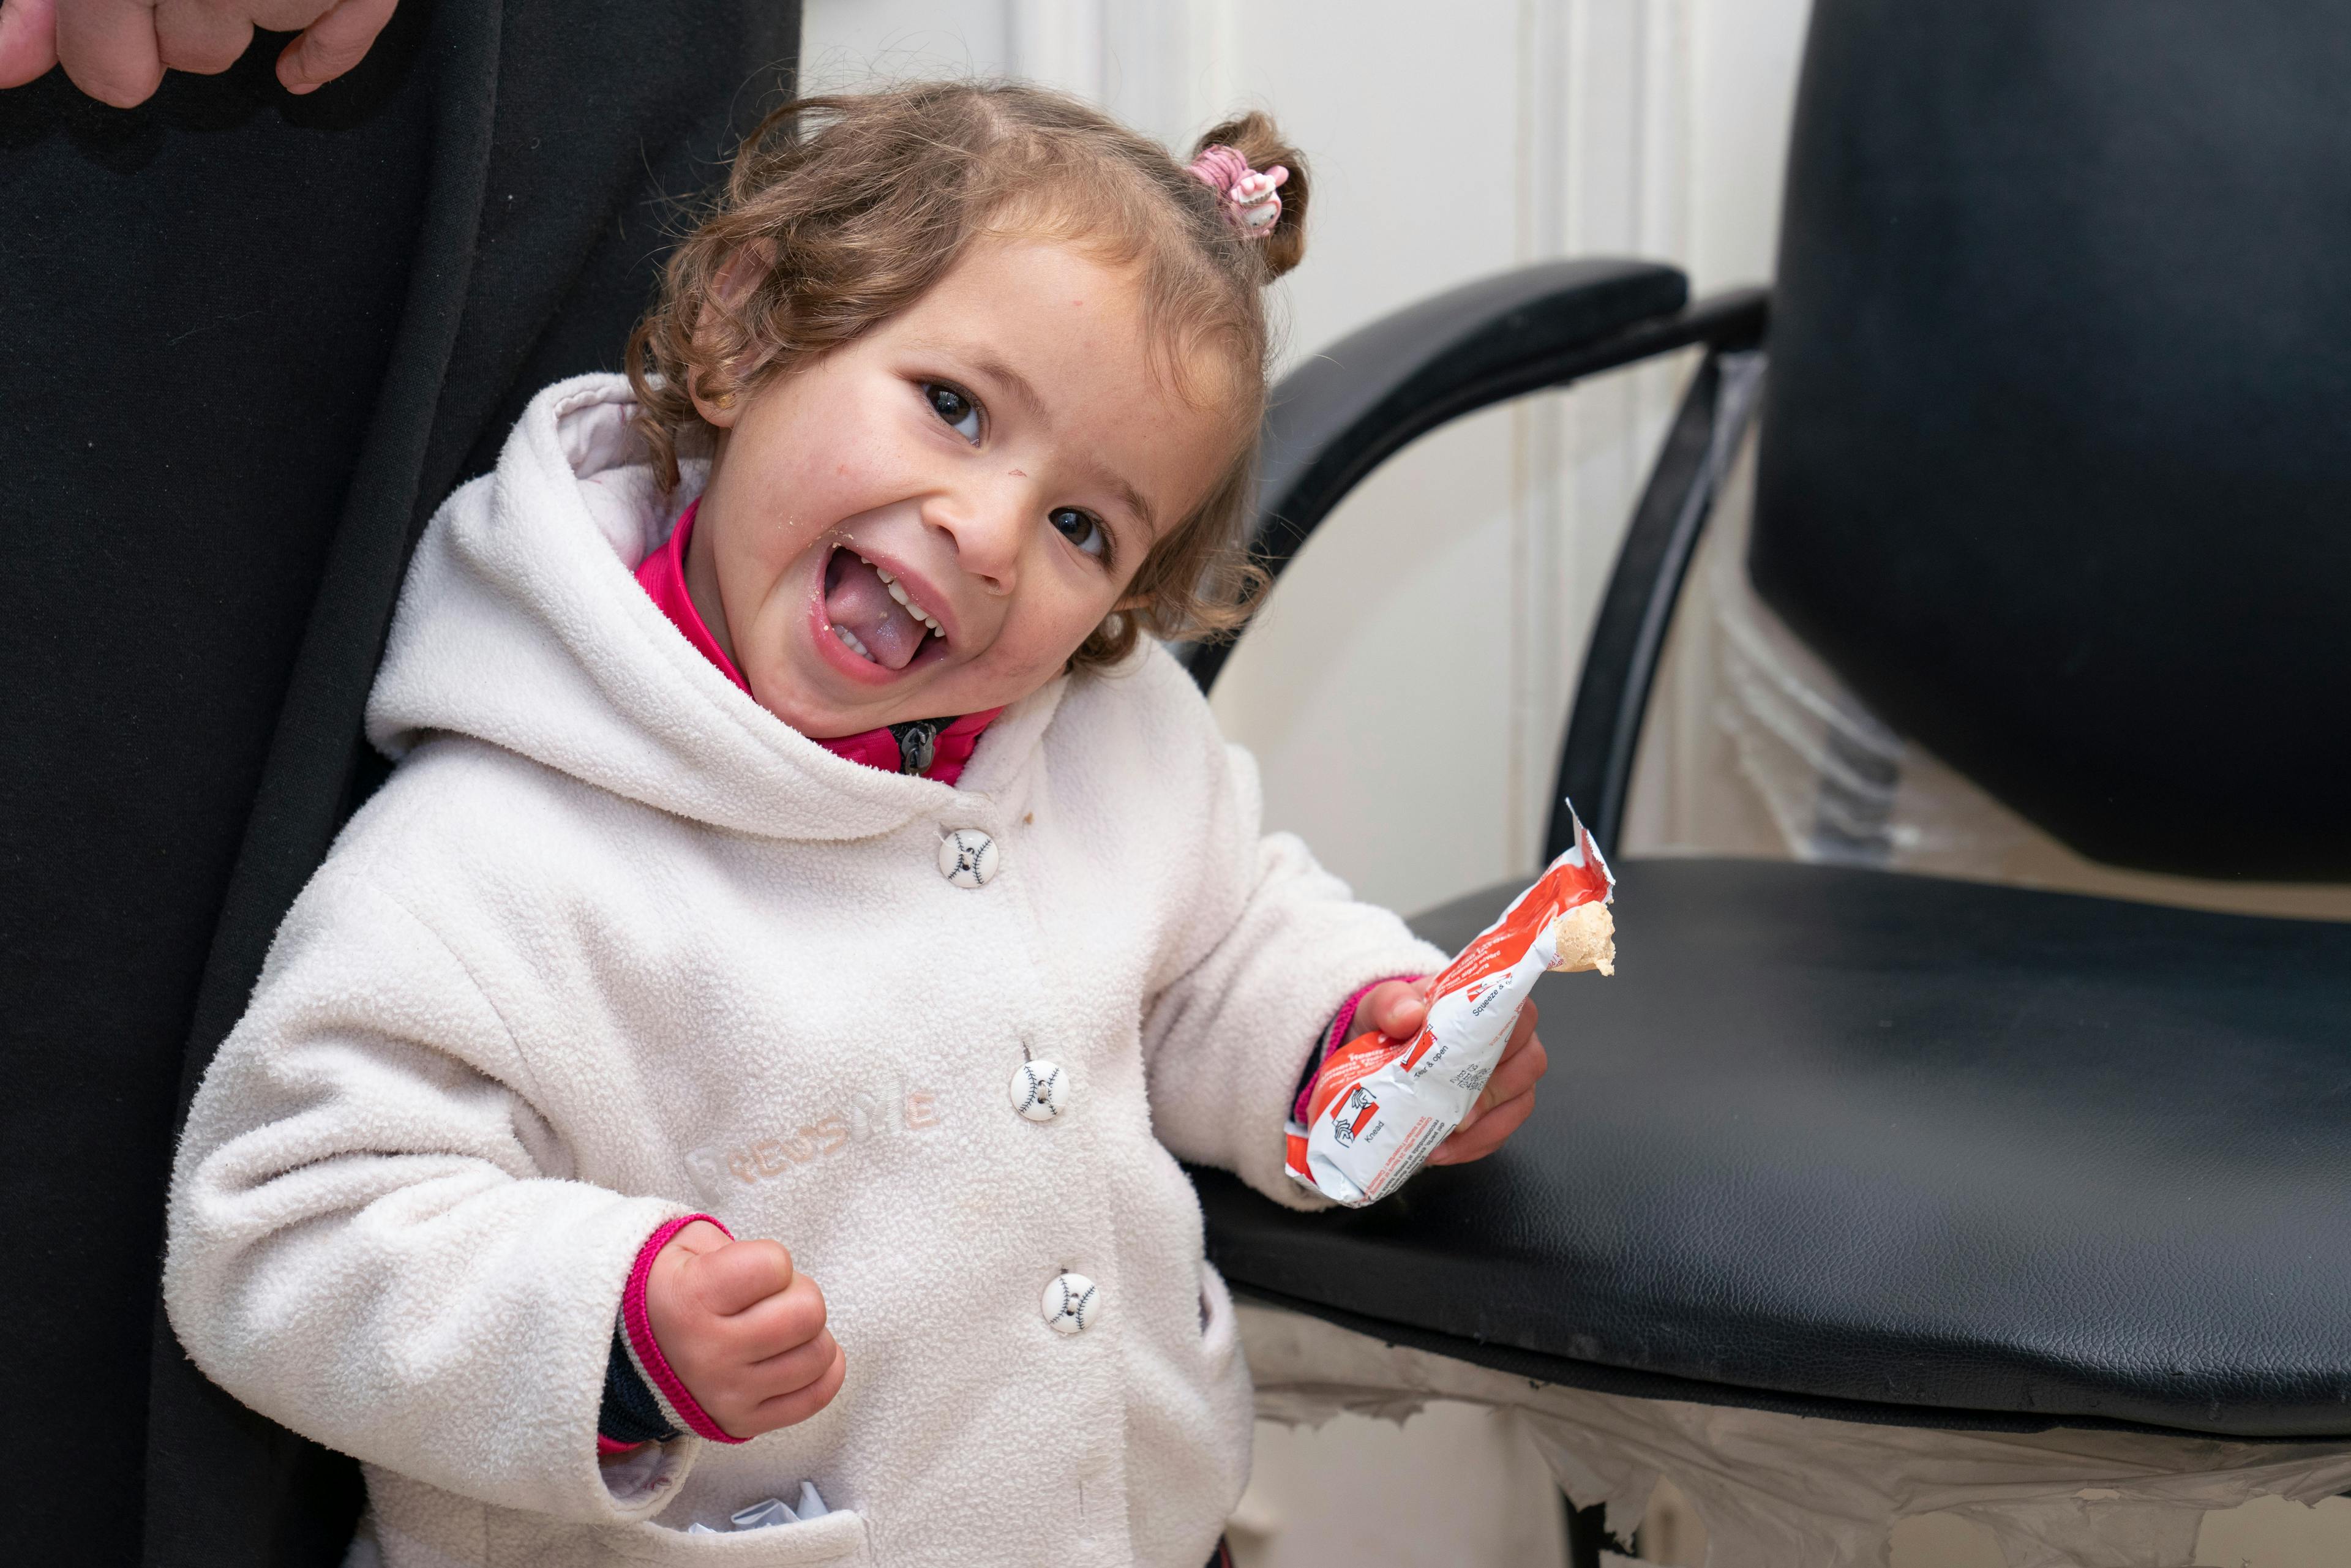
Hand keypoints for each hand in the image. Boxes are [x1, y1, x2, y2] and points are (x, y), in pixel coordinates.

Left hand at [0, 0, 399, 104]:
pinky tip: (292, 59)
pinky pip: (347, 36)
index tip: (97, 8)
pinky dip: (322, 52)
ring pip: (255, 35)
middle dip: (174, 20)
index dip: (101, 44)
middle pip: (195, 57)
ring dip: (241, 4)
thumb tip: (3, 63)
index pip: (112, 74)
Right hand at [643, 1220, 845, 1439]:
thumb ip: (732, 1244)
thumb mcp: (685, 1246)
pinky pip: (815, 1397)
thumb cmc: (671, 1290)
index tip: (751, 1270)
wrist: (627, 1355)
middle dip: (799, 1294)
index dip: (772, 1260)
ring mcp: (727, 1394)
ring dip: (810, 1335)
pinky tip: (797, 1354)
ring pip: (818, 1356)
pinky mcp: (743, 1422)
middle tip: (772, 1299)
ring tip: (779, 1328)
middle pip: (808, 1313)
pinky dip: (822, 1371)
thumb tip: (777, 1270)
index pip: (775, 1265)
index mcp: (690, 1300)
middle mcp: (709, 1353)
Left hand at [1345, 979, 1547, 1166]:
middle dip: (1494, 1092)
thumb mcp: (1381, 1005)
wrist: (1376, 1054)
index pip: (1518, 1009)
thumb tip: (1408, 1015)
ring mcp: (1504, 1077)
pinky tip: (1444, 1150)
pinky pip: (1501, 1132)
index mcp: (1482, 1004)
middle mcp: (1505, 1040)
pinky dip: (1475, 1145)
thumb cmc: (1390, 1023)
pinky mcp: (1494, 1110)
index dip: (1507, 1033)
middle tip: (1458, 1113)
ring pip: (1520, 1102)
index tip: (1477, 1057)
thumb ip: (1391, 1003)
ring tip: (1447, 1138)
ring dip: (1486, 1126)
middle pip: (1529, 1061)